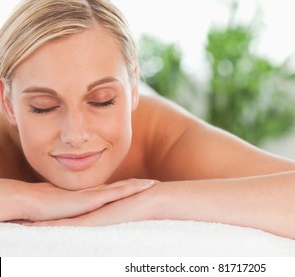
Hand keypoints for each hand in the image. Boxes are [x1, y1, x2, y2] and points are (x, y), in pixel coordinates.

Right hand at [23, 179, 154, 221]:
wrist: (34, 201)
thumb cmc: (46, 207)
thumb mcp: (67, 210)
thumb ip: (77, 211)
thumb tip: (80, 216)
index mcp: (91, 195)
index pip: (114, 190)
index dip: (128, 187)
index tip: (141, 186)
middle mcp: (96, 192)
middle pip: (123, 187)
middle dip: (139, 185)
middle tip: (154, 183)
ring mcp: (96, 194)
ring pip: (124, 187)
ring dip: (140, 185)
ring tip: (155, 183)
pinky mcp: (94, 198)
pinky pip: (118, 192)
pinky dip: (132, 189)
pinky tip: (144, 187)